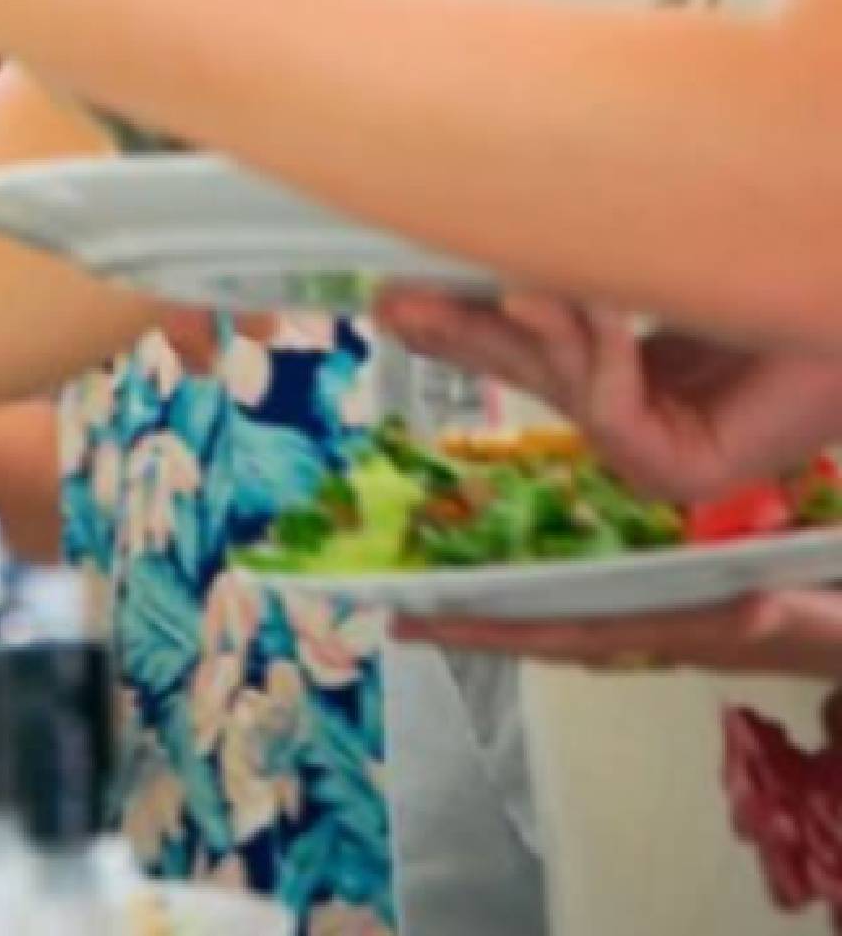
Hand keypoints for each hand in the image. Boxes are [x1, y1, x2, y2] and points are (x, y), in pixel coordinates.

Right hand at [378, 292, 841, 499]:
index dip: (462, 328)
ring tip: (512, 285)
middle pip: (529, 370)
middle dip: (461, 333)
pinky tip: (599, 306)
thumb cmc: (768, 250)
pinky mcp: (688, 471)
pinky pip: (610, 411)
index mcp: (636, 360)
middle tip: (393, 301)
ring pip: (562, 388)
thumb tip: (487, 244)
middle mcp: (646, 409)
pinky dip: (600, 351)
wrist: (839, 266)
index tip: (392, 300)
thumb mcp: (645, 252)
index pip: (533, 349)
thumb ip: (574, 267)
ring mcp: (665, 448)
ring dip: (539, 331)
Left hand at [394, 588, 841, 680]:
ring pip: (564, 615)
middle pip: (545, 630)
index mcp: (671, 630)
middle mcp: (652, 630)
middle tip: (400, 609)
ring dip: (506, 604)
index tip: (422, 624)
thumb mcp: (815, 614)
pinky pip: (595, 597)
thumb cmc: (832, 620)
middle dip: (474, 622)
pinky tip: (528, 565)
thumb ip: (787, 616)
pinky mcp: (675, 603)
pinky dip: (552, 584)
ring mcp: (660, 619)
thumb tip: (753, 609)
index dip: (491, 628)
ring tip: (441, 583)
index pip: (562, 633)